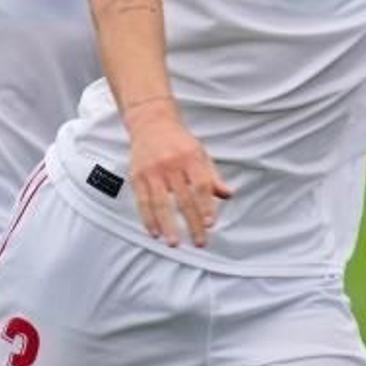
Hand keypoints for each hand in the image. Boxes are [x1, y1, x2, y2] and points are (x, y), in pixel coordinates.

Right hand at [125, 101, 231, 246]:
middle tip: (200, 241)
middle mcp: (171, 164)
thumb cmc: (179, 142)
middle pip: (183, 198)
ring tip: (174, 243)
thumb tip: (228, 194)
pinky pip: (142, 201)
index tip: (210, 224)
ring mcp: (152, 171)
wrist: (151, 123)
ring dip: (167, 226)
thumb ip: (213, 176)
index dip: (206, 205)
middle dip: (192, 222)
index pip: (201, 185)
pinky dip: (148, 219)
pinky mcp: (136, 176)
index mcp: (191, 157)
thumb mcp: (201, 154)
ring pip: (160, 203)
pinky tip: (155, 232)